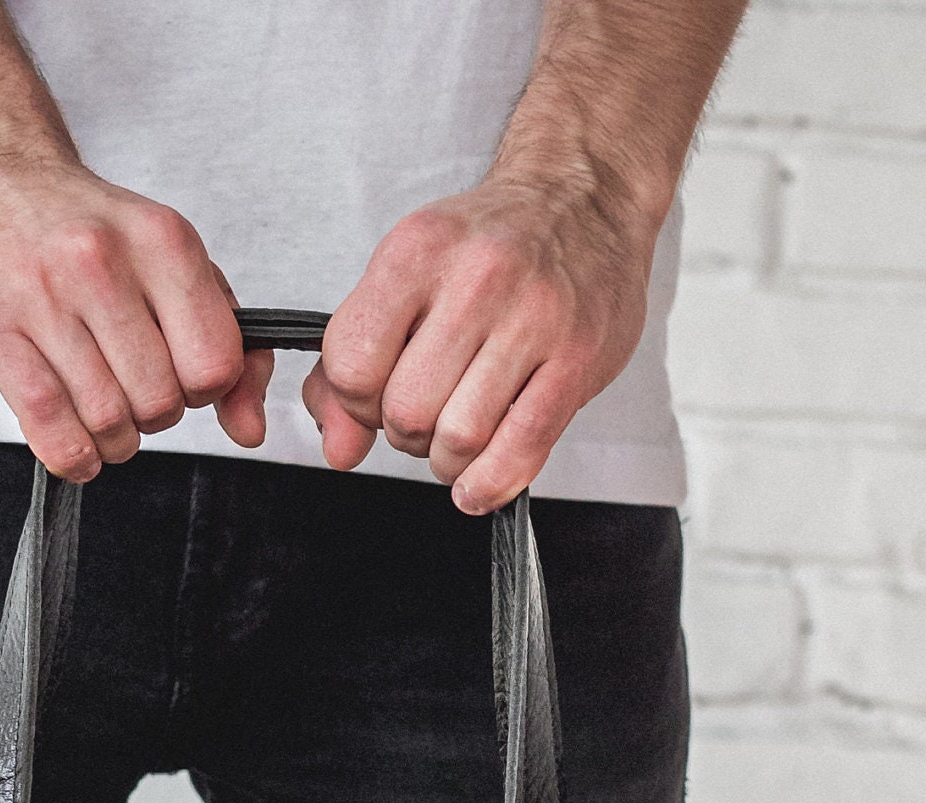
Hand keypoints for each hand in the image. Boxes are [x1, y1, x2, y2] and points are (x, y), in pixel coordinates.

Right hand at [0, 156, 268, 481]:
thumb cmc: (84, 231)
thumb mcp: (171, 264)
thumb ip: (226, 342)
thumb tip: (251, 429)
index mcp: (161, 240)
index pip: (214, 364)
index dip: (203, 388)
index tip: (179, 372)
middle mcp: (102, 263)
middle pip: (160, 401)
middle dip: (152, 416)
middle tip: (131, 390)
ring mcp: (43, 299)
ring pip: (107, 421)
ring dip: (111, 440)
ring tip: (100, 412)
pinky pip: (51, 428)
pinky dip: (73, 455)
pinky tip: (77, 445)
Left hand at [306, 179, 656, 513]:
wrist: (586, 198)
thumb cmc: (491, 246)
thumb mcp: (405, 279)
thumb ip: (352, 363)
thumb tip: (338, 447)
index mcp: (417, 251)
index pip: (351, 367)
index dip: (356, 403)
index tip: (377, 397)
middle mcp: (476, 278)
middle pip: (406, 411)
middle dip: (406, 434)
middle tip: (427, 414)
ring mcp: (533, 317)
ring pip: (459, 438)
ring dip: (449, 459)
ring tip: (459, 432)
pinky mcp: (577, 356)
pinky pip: (520, 447)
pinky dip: (489, 482)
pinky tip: (478, 481)